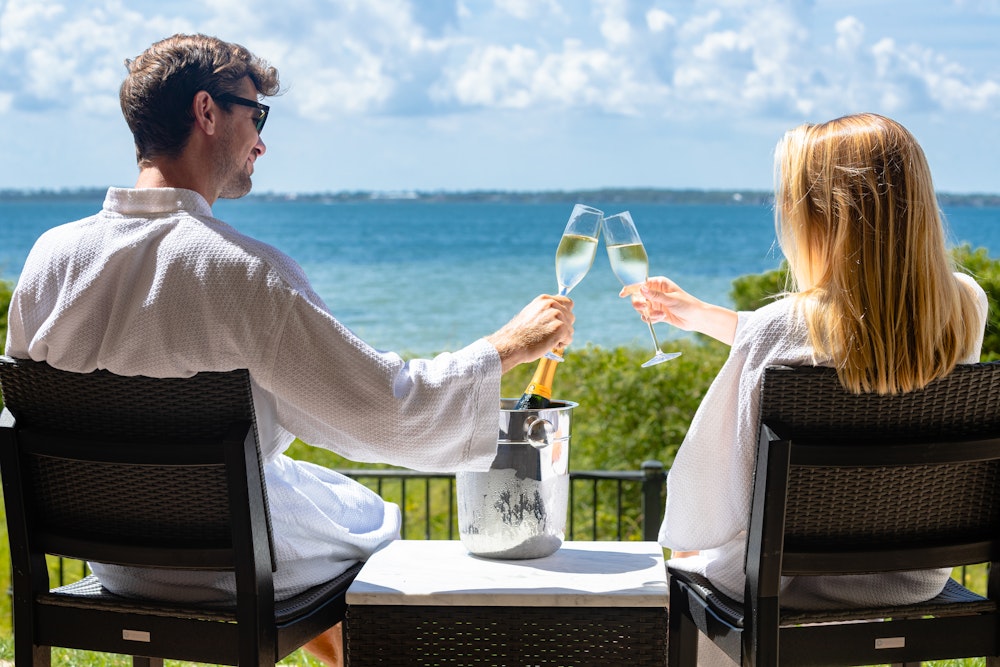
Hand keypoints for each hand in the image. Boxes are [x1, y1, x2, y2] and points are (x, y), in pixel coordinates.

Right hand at [487, 294, 573, 372]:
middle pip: (571, 317)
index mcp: (544, 299)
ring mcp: (557, 315)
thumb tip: (561, 316)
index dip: (565, 314)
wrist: (511, 344)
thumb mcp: (532, 315)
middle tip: (548, 335)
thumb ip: (546, 312)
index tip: (557, 323)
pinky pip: (568, 339)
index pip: (568, 303)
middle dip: (563, 328)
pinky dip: (560, 345)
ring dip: (561, 337)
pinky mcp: (560, 328)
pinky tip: (548, 345)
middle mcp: (552, 304)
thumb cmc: (520, 334)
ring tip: (545, 340)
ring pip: (570, 329)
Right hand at [620, 277, 737, 344]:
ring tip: (659, 315)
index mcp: (659, 284)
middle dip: (639, 304)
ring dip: (648, 313)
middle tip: (645, 307)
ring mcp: (656, 303)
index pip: (640, 284)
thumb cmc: (687, 304)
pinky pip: (647, 316)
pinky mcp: (658, 313)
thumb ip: (655, 295)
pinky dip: (652, 318)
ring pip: (641, 308)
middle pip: (638, 297)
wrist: (696, 319)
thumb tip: (641, 288)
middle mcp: (656, 292)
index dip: (630, 288)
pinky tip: (661, 318)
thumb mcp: (670, 299)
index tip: (622, 294)